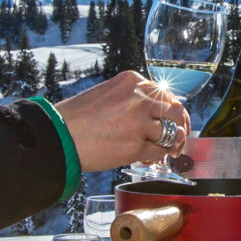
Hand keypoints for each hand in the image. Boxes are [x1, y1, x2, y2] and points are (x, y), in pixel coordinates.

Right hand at [53, 71, 192, 172]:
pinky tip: (148, 158)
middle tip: (179, 139)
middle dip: (181, 126)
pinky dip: (157, 157)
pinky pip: (158, 152)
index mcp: (132, 81)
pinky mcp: (136, 146)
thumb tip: (155, 115)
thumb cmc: (79, 117)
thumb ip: (132, 99)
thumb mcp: (108, 95)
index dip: (173, 111)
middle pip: (175, 111)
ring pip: (171, 133)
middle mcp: (139, 98)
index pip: (165, 93)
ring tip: (162, 151)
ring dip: (170, 144)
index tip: (175, 121)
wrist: (59, 135)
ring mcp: (139, 122)